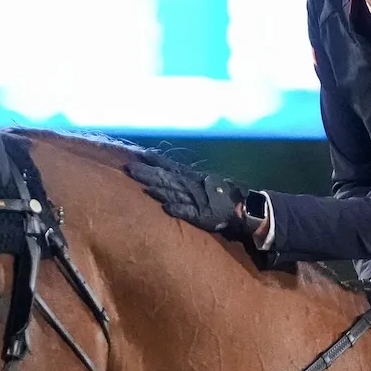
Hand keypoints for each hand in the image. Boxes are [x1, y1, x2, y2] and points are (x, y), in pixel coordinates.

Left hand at [127, 159, 251, 237]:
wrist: (241, 208)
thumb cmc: (221, 196)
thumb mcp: (203, 181)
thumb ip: (186, 177)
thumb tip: (168, 169)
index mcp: (192, 178)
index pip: (172, 167)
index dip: (157, 161)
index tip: (142, 154)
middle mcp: (192, 186)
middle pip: (166, 178)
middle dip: (147, 173)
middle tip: (129, 168)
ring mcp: (196, 200)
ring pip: (174, 193)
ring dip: (158, 189)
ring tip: (142, 186)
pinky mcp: (201, 215)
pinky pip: (188, 212)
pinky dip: (177, 209)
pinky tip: (166, 207)